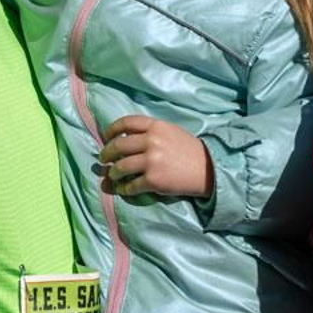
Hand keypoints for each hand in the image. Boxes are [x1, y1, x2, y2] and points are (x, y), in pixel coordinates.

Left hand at [99, 116, 213, 197]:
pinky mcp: (153, 180)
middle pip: (118, 146)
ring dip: (113, 173)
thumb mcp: (171, 132)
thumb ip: (150, 132)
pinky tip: (124, 189)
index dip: (111, 130)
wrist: (208, 169)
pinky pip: (131, 185)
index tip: (106, 137)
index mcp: (156, 126)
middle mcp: (151, 141)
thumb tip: (125, 139)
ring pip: (120, 167)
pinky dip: (124, 189)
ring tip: (113, 175)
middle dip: (106, 154)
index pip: (126, 123)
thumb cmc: (190, 150)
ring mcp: (151, 161)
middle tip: (103, 159)